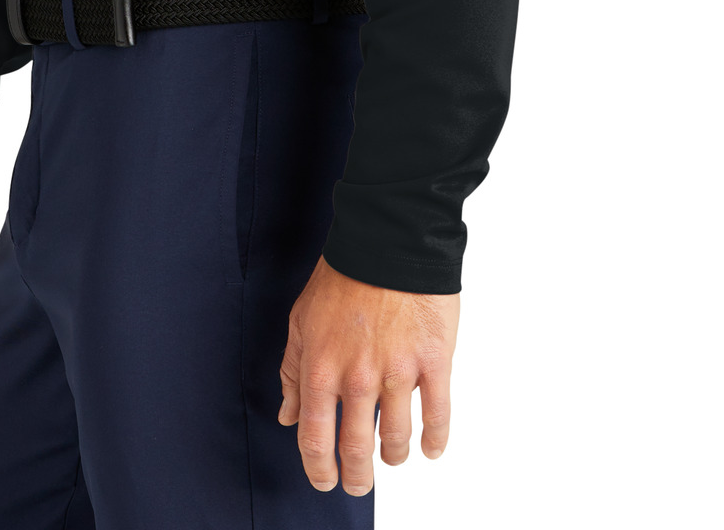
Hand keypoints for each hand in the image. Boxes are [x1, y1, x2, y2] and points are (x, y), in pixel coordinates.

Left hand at [278, 256, 459, 493]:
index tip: (324, 480)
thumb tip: (287, 414)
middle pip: (355, 447)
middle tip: (358, 485)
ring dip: (392, 457)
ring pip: (395, 437)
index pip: (315, 437)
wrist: (388, 238)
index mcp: (321, 367)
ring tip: (390, 458)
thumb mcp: (301, 318)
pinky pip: (436, 414)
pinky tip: (429, 449)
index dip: (318, 469)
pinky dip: (433, 440)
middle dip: (356, 476)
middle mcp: (357, 377)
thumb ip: (292, 369)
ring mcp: (397, 371)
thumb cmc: (342, 275)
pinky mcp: (433, 361)